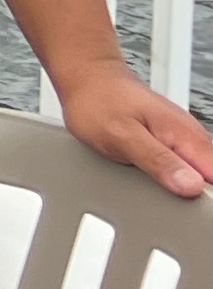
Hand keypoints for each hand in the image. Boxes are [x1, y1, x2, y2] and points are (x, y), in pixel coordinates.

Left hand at [58, 59, 212, 198]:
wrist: (88, 77)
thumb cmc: (98, 101)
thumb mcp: (122, 136)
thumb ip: (158, 161)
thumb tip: (191, 186)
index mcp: (187, 136)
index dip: (205, 199)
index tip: (190, 211)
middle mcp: (191, 137)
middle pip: (209, 181)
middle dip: (192, 196)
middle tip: (163, 198)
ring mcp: (182, 139)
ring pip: (196, 176)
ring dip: (180, 188)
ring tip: (151, 184)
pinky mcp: (171, 142)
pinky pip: (181, 167)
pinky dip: (170, 177)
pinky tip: (151, 177)